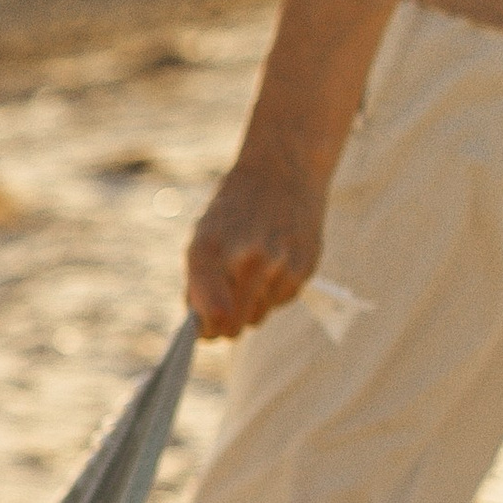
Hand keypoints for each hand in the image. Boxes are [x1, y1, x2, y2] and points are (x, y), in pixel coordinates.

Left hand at [185, 155, 326, 339]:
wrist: (283, 171)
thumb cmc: (234, 210)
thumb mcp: (204, 236)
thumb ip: (198, 283)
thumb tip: (202, 329)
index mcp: (211, 250)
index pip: (213, 314)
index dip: (206, 330)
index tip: (204, 330)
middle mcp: (246, 258)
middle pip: (234, 325)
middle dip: (225, 325)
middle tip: (223, 311)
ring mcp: (279, 264)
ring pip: (258, 317)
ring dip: (250, 306)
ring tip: (251, 272)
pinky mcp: (304, 267)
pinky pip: (281, 302)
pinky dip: (273, 293)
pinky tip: (272, 263)